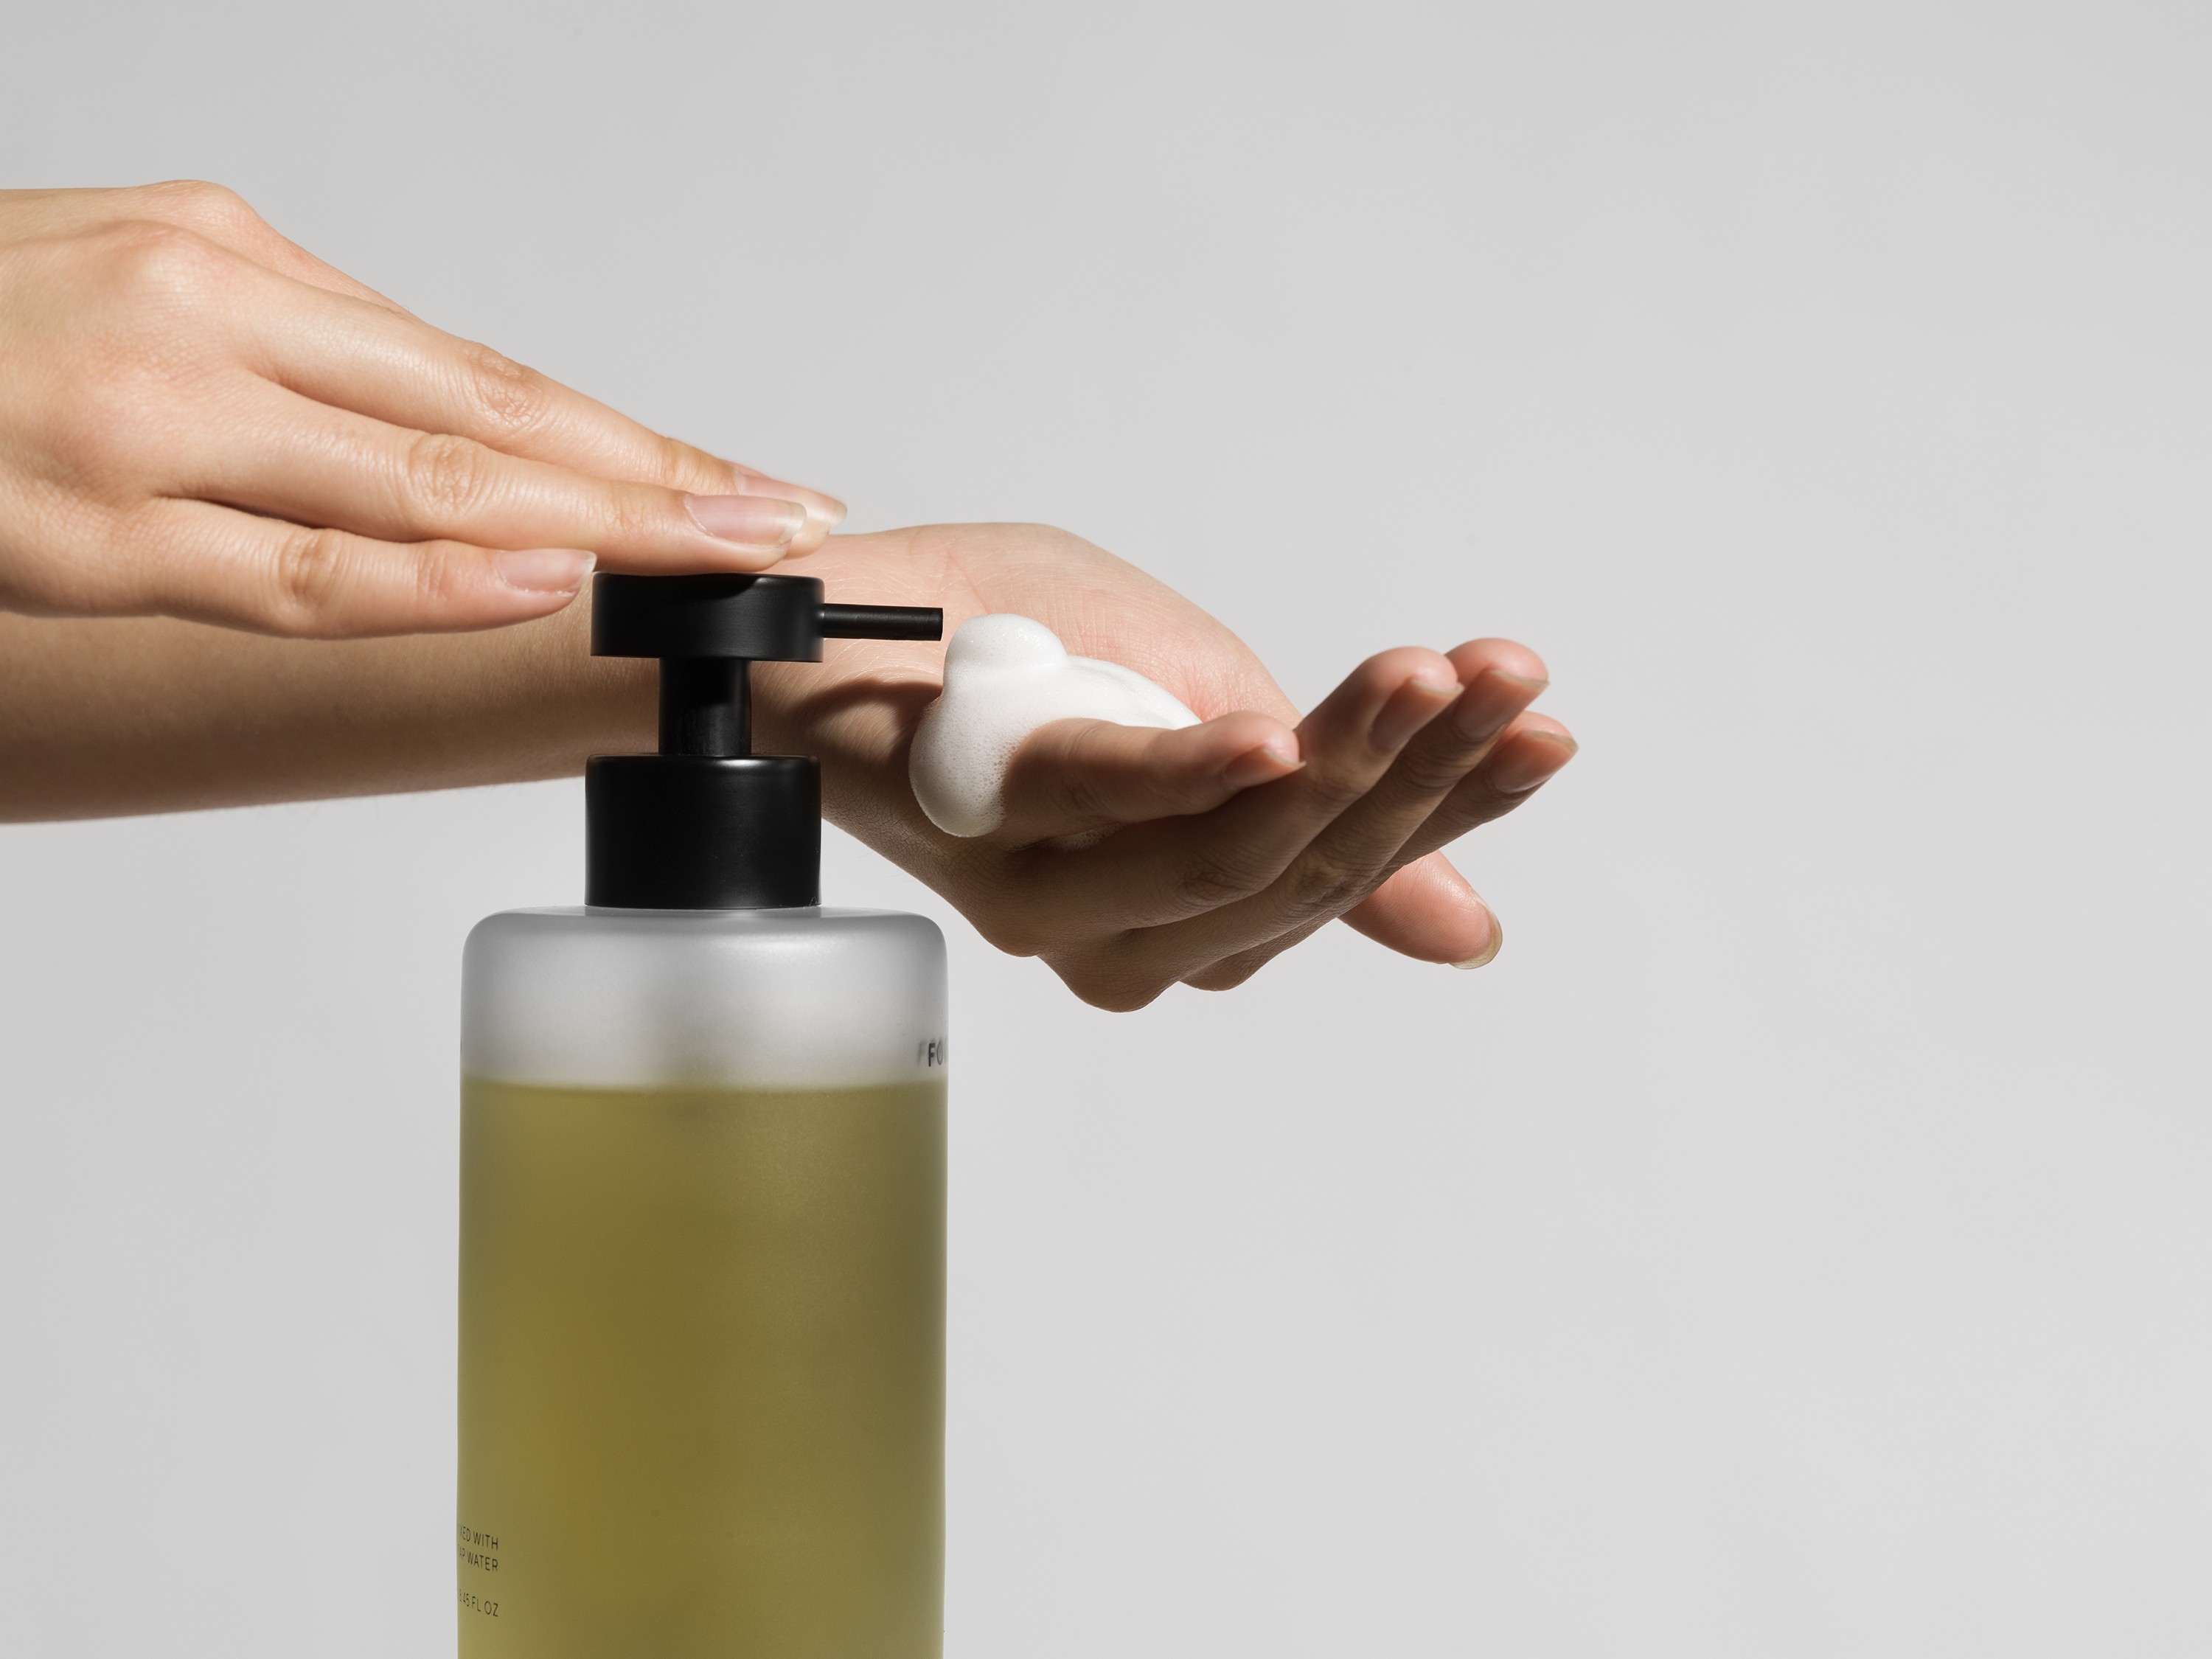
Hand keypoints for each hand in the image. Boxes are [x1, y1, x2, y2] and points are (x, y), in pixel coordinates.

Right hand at [0, 181, 842, 636]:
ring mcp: (150, 422)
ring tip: (721, 561)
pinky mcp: (88, 527)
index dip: (627, 436)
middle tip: (783, 523)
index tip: (737, 481)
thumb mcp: (126, 284)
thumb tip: (430, 434)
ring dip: (596, 530)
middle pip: (491, 419)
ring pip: (425, 485)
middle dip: (655, 480)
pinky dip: (430, 581)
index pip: (482, 369)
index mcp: (233, 257)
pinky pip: (294, 568)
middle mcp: (210, 318)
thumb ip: (279, 358)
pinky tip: (544, 583)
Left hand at [762, 525, 1578, 1008]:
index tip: (1543, 726)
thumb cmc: (1004, 653)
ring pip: (1228, 849)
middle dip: (1423, 779)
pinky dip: (1198, 773)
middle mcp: (1114, 930)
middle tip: (1511, 684)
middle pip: (1302, 871)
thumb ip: (1324, 810)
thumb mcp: (1204, 711)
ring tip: (1439, 680)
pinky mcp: (982, 808)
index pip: (1345, 870)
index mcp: (1176, 908)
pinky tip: (1283, 740)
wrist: (823, 621)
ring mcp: (1043, 885)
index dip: (1453, 805)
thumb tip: (1469, 934)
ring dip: (1348, 763)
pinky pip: (1108, 801)